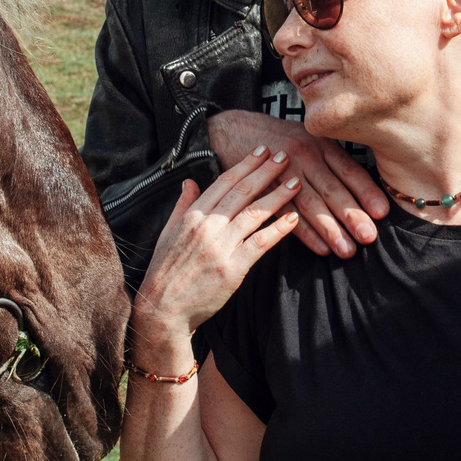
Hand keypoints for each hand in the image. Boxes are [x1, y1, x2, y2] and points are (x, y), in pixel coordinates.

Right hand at [134, 146, 304, 336]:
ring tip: (296, 182)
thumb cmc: (166, 272)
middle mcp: (207, 226)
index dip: (245, 164)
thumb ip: (182, 205)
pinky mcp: (233, 268)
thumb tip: (189, 181)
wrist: (163, 308)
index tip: (262, 151)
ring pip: (255, 213)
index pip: (224, 182)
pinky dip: (279, 229)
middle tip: (285, 156)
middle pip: (243, 192)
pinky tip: (294, 218)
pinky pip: (261, 243)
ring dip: (278, 195)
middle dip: (266, 171)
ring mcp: (221, 246)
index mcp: (192, 216)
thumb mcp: (167, 233)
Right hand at [206, 109, 388, 258]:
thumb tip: (366, 190)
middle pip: (332, 189)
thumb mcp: (311, 138)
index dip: (366, 191)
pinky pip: (286, 213)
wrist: (234, 129)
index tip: (382, 212)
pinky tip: (320, 247)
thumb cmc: (282, 139)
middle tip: (369, 236)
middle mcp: (305, 155)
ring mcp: (283, 172)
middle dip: (352, 215)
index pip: (349, 169)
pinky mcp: (264, 187)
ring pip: (311, 204)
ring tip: (347, 250)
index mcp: (321, 144)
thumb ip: (334, 160)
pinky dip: (304, 232)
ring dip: (330, 229)